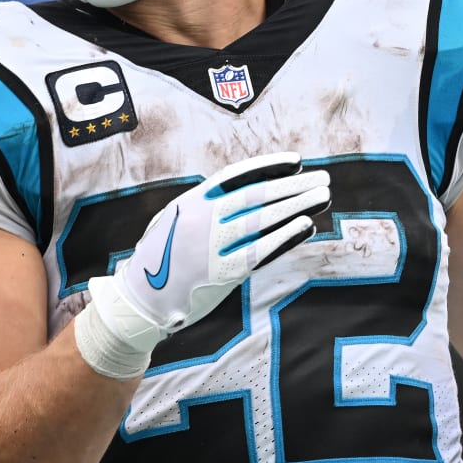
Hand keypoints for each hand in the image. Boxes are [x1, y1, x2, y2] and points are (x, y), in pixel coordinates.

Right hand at [73, 152, 330, 377]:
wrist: (139, 301)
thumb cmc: (161, 259)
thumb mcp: (174, 220)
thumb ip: (205, 205)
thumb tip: (246, 191)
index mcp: (191, 201)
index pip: (237, 176)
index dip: (269, 167)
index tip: (297, 162)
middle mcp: (202, 219)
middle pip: (257, 196)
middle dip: (293, 186)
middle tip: (323, 179)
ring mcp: (211, 246)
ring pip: (263, 220)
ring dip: (297, 207)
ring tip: (322, 197)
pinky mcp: (221, 273)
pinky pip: (260, 251)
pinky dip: (284, 237)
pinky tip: (305, 226)